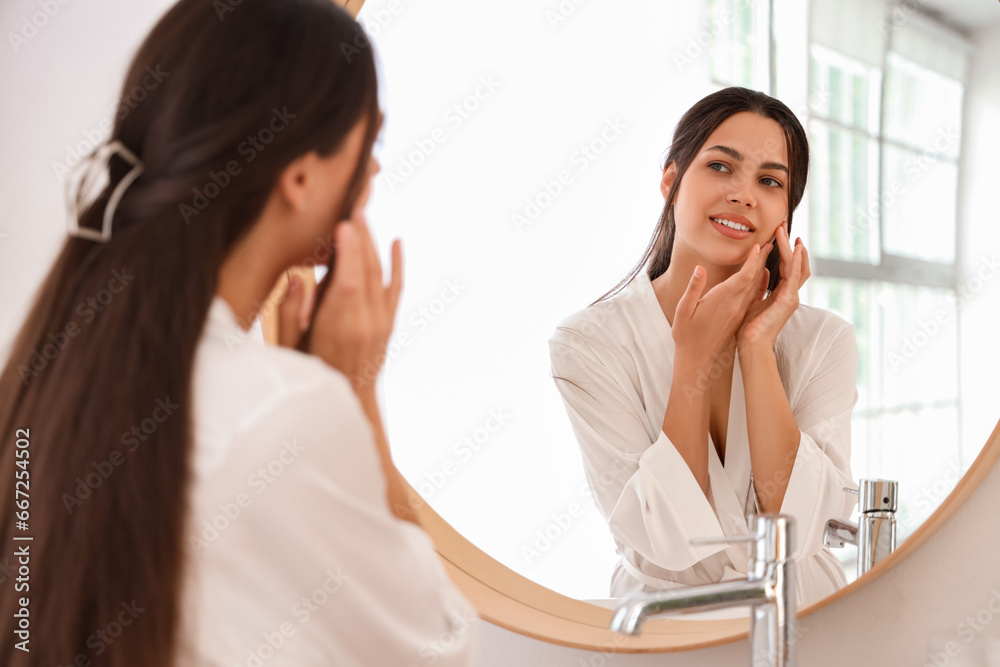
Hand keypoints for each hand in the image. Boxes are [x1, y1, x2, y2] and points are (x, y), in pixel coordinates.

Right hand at [277, 203, 402, 390]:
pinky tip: (397, 242)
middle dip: (360, 237)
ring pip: (380, 275)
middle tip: (353, 207)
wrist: (348, 402)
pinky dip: (398, 264)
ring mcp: (381, 322)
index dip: (349, 252)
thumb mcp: (288, 349)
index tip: (344, 224)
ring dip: (372, 244)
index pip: (348, 283)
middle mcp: (365, 324)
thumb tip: (297, 279)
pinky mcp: (388, 322)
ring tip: (362, 216)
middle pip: (366, 272)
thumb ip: (289, 314)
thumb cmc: (309, 373)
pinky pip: (397, 287)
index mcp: (338, 329)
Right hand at [672, 243, 769, 367]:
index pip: (744, 277)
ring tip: (767, 253)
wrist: (698, 361)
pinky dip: (757, 283)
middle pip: (754, 279)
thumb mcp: (682, 312)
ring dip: (762, 269)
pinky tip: (758, 275)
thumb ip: (693, 289)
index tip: (759, 246)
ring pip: (755, 287)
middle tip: (771, 242)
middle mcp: (736, 306)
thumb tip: (700, 269)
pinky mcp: (738, 317)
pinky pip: (752, 296)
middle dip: (763, 260)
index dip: (753, 261)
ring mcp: (739, 312)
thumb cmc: (686, 336)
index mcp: (723, 302)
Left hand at [736, 223, 809, 350]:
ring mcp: (791, 297)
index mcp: (781, 294)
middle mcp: (790, 294)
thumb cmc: (749, 329)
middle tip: (783, 225)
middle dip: (790, 243)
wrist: (751, 347)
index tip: (779, 234)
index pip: (786, 267)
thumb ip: (760, 286)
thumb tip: (763, 271)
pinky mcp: (788, 300)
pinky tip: (796, 247)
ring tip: (785, 230)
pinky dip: (796, 260)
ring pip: (796, 266)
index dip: (784, 250)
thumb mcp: (754, 301)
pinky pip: (794, 276)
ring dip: (791, 247)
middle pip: (795, 263)